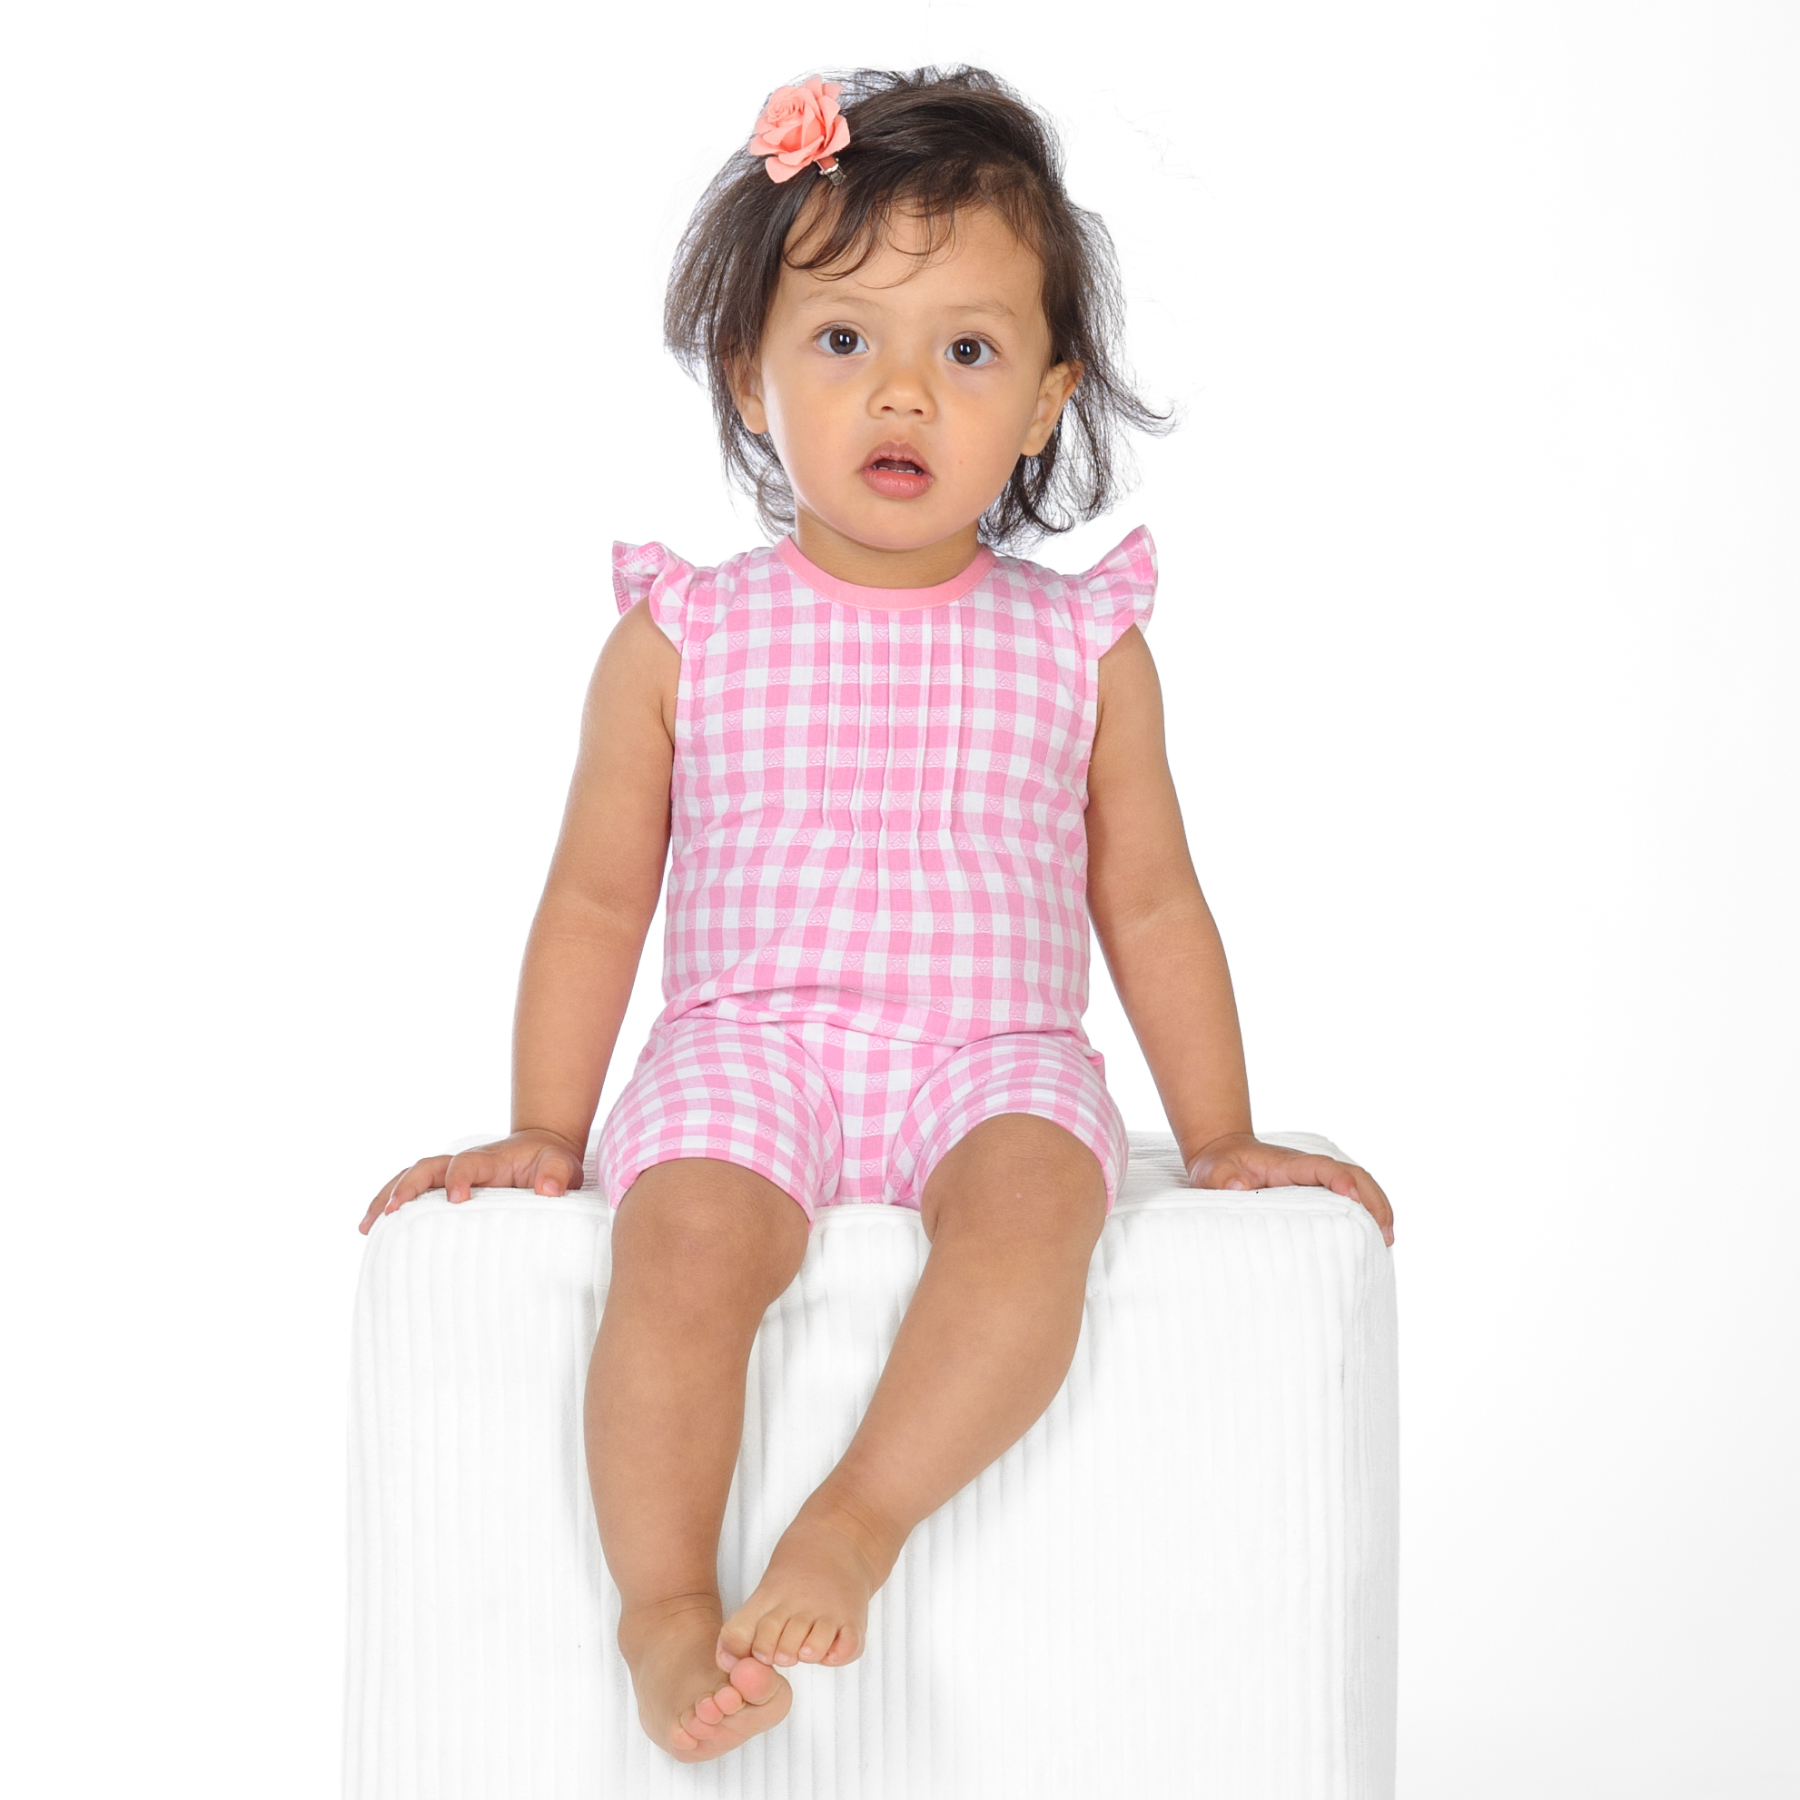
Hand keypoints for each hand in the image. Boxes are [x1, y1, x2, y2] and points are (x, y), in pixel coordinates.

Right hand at [358, 1128, 585, 1234]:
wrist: (541, 1152)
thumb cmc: (550, 1162)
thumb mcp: (562, 1164)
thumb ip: (557, 1174)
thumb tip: (548, 1190)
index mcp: (490, 1160)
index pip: (467, 1164)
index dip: (459, 1178)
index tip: (457, 1199)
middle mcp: (462, 1164)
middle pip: (426, 1167)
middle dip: (407, 1187)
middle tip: (392, 1213)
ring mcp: (450, 1176)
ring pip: (410, 1178)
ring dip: (387, 1197)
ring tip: (366, 1226)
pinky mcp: (444, 1190)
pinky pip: (413, 1194)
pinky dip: (389, 1206)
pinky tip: (371, 1230)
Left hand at [1184, 1133, 1394, 1246]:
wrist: (1220, 1154)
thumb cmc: (1217, 1165)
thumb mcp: (1211, 1171)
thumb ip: (1221, 1178)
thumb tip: (1238, 1188)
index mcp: (1289, 1163)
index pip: (1324, 1168)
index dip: (1342, 1181)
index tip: (1354, 1199)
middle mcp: (1309, 1169)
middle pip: (1354, 1175)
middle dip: (1374, 1200)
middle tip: (1387, 1234)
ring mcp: (1315, 1180)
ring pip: (1358, 1186)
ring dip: (1376, 1208)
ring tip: (1387, 1240)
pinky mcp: (1315, 1191)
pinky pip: (1348, 1197)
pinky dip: (1366, 1212)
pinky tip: (1373, 1237)